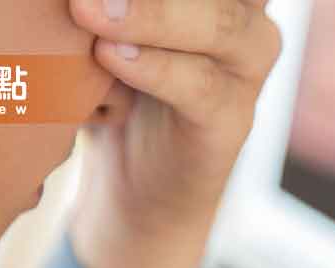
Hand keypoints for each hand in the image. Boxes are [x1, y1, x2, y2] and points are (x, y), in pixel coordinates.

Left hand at [67, 0, 280, 267]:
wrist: (136, 183)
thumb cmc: (112, 82)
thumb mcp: (100, 30)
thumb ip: (100, 6)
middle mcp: (244, 14)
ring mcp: (247, 66)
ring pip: (221, 23)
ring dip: (153, 14)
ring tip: (88, 11)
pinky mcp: (233, 119)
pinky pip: (202, 86)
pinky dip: (154, 68)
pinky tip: (109, 57)